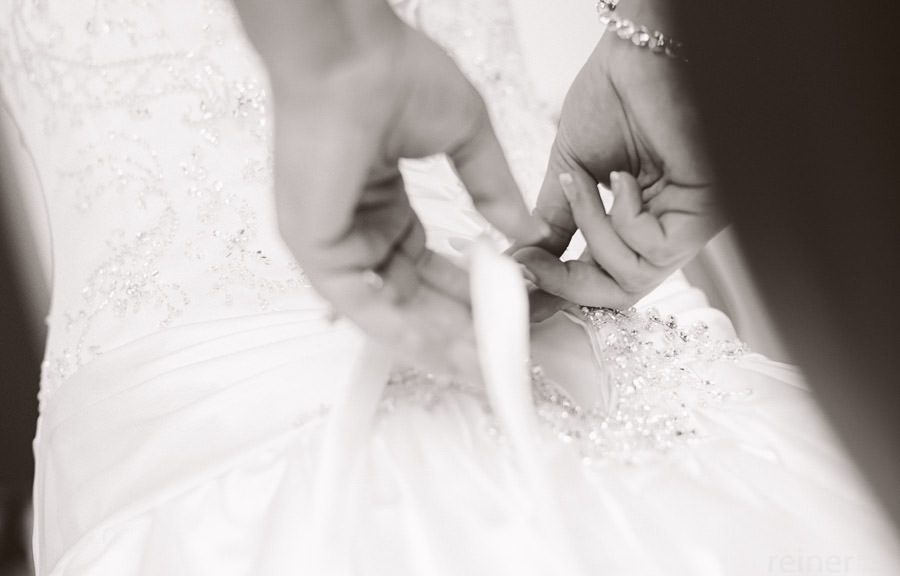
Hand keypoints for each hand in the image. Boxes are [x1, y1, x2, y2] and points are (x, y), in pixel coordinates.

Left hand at [236, 1, 546, 378]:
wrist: (353, 54)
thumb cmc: (395, 75)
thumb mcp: (464, 138)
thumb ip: (493, 190)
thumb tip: (527, 230)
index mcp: (380, 204)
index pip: (427, 266)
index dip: (467, 295)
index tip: (506, 316)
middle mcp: (355, 229)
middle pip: (412, 296)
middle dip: (457, 330)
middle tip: (499, 358)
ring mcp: (332, 242)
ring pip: (390, 309)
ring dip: (437, 342)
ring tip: (483, 369)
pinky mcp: (315, 250)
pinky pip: (365, 305)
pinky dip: (405, 332)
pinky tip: (446, 353)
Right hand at [513, 0, 724, 319]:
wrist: (634, 53)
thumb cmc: (612, 98)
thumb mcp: (569, 174)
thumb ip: (552, 225)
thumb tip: (520, 267)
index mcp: (638, 222)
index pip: (604, 281)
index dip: (560, 290)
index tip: (518, 283)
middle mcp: (666, 228)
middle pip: (620, 294)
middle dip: (569, 282)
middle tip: (532, 262)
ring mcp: (689, 223)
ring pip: (633, 276)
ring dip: (592, 231)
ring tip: (582, 185)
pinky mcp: (707, 211)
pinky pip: (654, 249)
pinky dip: (621, 218)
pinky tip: (620, 178)